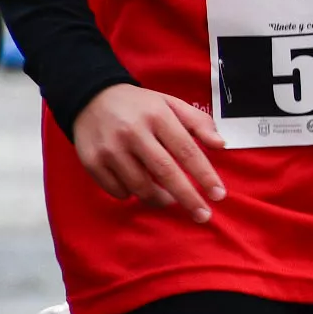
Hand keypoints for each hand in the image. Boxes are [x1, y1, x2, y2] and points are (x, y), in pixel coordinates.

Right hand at [74, 84, 226, 221]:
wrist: (90, 98)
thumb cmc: (139, 106)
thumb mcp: (170, 104)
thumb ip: (198, 122)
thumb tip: (221, 145)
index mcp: (157, 116)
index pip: (186, 150)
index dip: (205, 175)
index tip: (219, 195)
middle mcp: (133, 132)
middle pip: (165, 173)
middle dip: (188, 198)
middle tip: (203, 215)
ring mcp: (110, 148)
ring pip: (141, 187)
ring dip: (160, 199)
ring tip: (170, 199)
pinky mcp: (92, 162)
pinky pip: (118, 191)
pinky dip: (132, 194)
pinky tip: (137, 186)